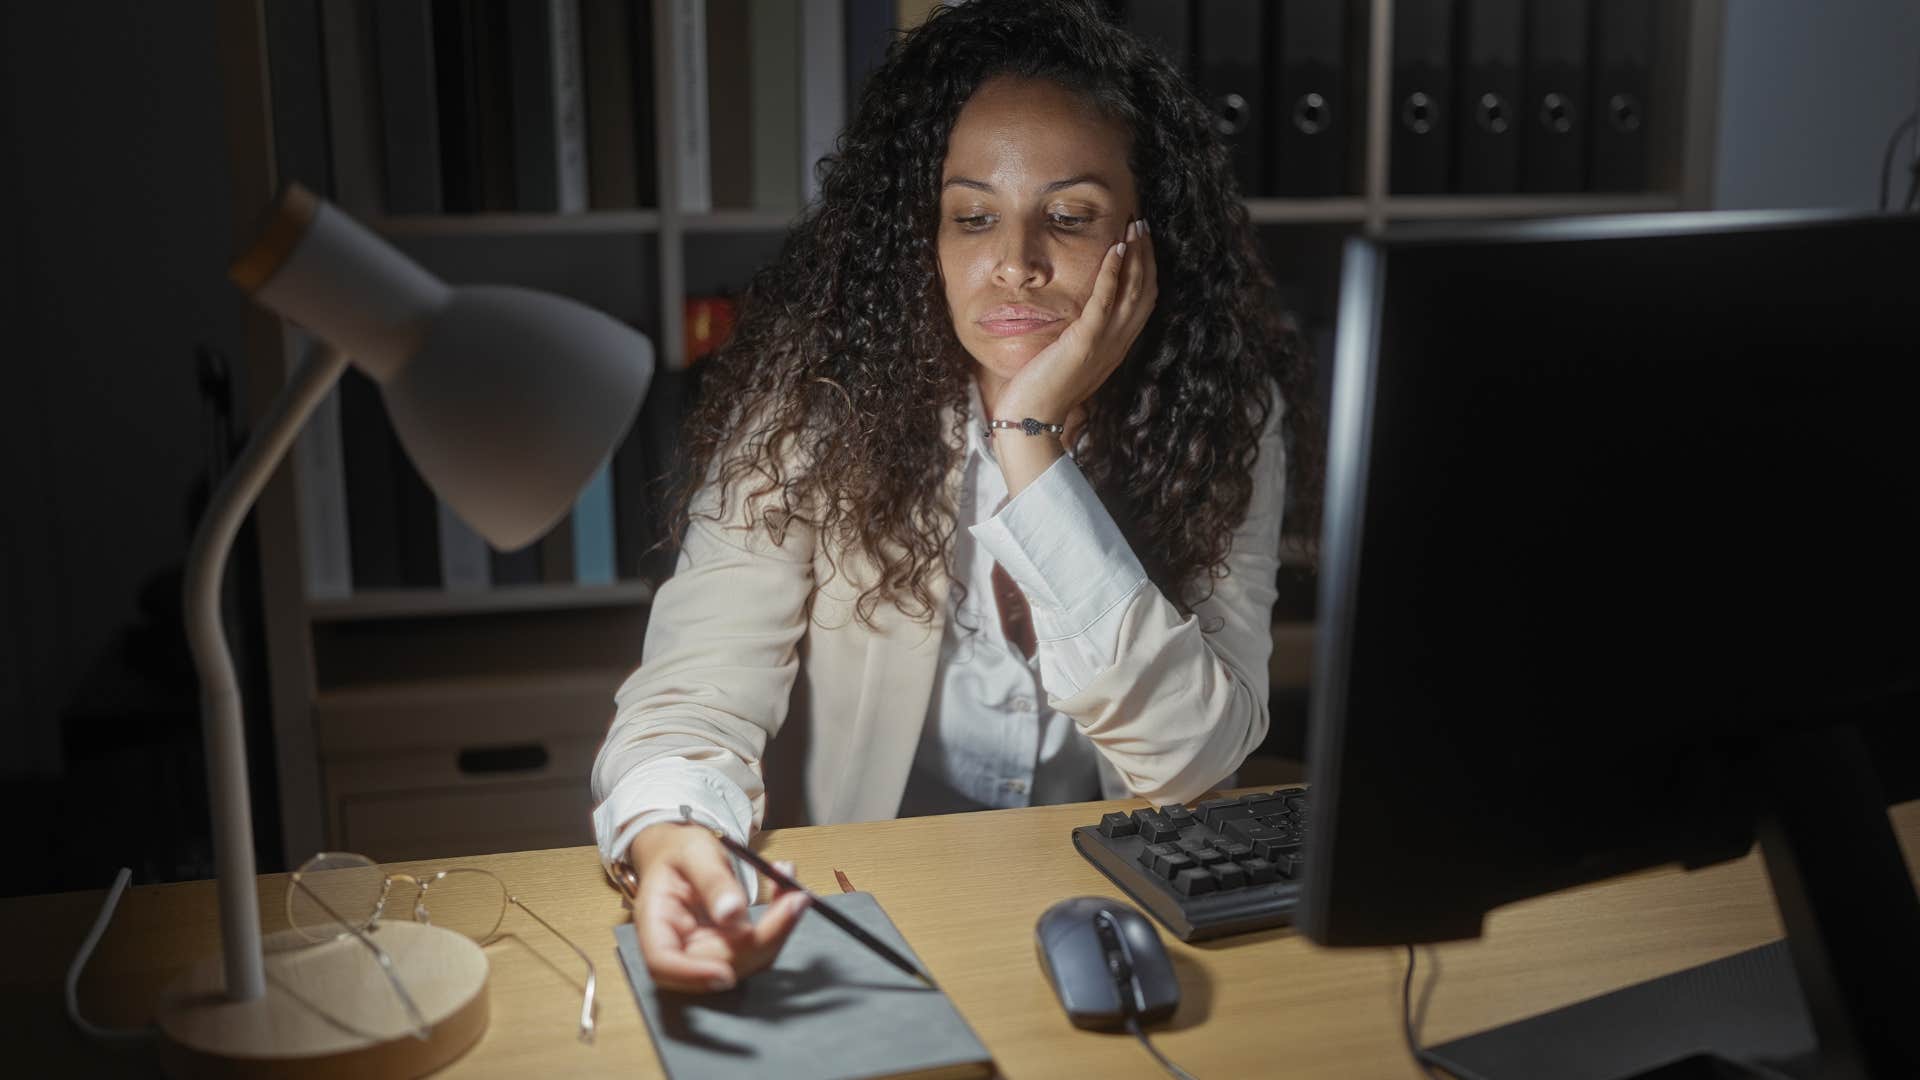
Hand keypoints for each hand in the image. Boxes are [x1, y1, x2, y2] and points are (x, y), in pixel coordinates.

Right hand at [627, 822, 809, 992]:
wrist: (683, 853)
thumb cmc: (680, 850)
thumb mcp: (695, 852)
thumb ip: (712, 882)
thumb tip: (734, 915)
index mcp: (655, 923)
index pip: (662, 964)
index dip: (693, 975)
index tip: (725, 975)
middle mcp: (678, 947)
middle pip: (717, 965)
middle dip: (764, 939)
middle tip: (796, 898)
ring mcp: (704, 953)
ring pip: (746, 962)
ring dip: (779, 930)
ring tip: (794, 888)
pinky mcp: (728, 950)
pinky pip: (757, 949)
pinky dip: (779, 925)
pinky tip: (788, 893)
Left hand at [996, 218, 1156, 424]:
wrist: (1031, 420)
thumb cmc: (1042, 392)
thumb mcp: (1070, 358)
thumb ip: (1080, 337)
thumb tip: (1076, 319)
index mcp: (1116, 347)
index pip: (1143, 302)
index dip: (1146, 269)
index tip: (1141, 241)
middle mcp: (1118, 344)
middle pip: (1146, 290)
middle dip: (1147, 253)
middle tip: (1143, 223)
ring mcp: (1105, 343)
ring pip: (1133, 291)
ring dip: (1136, 254)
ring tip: (1135, 226)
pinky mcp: (1085, 341)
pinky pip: (1105, 300)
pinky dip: (1113, 272)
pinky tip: (1115, 248)